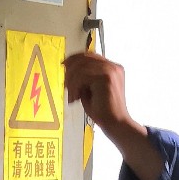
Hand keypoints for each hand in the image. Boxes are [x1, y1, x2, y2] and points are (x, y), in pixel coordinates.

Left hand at [61, 52, 163, 179]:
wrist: (115, 124)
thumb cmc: (103, 110)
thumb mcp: (90, 89)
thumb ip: (84, 77)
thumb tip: (68, 67)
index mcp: (112, 68)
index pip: (90, 55)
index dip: (74, 58)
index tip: (63, 65)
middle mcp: (113, 66)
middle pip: (84, 58)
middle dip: (70, 70)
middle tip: (65, 85)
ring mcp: (111, 70)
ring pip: (81, 68)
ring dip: (72, 82)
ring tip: (72, 96)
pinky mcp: (106, 77)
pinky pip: (82, 76)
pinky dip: (75, 88)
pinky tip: (75, 99)